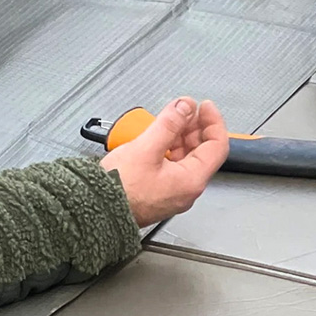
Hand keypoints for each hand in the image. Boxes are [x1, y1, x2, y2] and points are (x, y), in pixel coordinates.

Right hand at [100, 97, 228, 226]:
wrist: (98, 209)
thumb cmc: (120, 188)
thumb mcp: (145, 148)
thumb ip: (168, 124)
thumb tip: (185, 107)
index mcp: (191, 180)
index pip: (217, 146)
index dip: (213, 122)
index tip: (204, 106)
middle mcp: (186, 189)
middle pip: (202, 152)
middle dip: (195, 127)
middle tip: (185, 109)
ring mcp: (173, 192)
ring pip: (187, 159)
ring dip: (181, 136)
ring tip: (170, 119)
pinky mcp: (159, 192)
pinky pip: (173, 166)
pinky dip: (170, 148)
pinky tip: (158, 139)